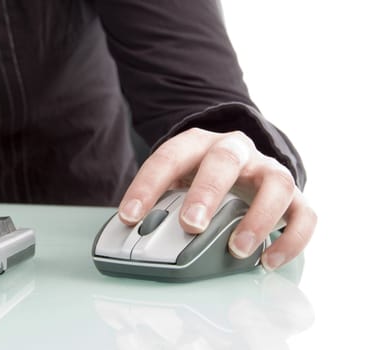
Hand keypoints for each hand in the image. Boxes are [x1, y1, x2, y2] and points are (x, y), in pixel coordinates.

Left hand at [118, 128, 316, 270]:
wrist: (241, 164)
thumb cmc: (201, 176)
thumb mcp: (177, 179)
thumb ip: (160, 199)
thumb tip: (134, 230)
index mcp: (198, 144)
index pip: (170, 157)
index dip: (147, 186)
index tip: (130, 217)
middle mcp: (236, 151)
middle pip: (225, 160)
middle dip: (207, 192)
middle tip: (191, 225)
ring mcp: (268, 171)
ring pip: (276, 183)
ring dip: (257, 218)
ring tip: (237, 250)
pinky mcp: (294, 196)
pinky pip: (304, 215)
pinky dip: (291, 240)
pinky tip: (268, 261)